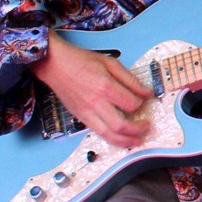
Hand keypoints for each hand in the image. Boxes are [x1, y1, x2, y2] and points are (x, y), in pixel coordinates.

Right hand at [31, 33, 151, 147]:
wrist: (55, 64)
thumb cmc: (81, 60)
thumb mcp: (110, 62)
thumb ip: (129, 79)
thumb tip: (145, 92)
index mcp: (105, 86)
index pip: (131, 103)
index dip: (142, 102)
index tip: (147, 98)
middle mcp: (95, 102)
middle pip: (120, 125)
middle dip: (137, 129)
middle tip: (147, 126)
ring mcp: (86, 112)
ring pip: (108, 135)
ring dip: (125, 141)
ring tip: (137, 140)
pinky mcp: (80, 117)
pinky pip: (97, 133)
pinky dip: (111, 138)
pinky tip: (120, 138)